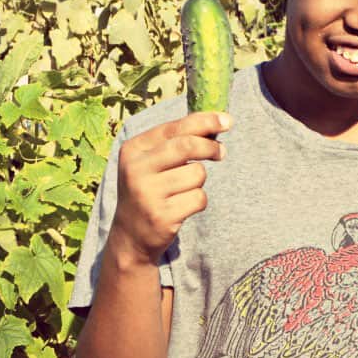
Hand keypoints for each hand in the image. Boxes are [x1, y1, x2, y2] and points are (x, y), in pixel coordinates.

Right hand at [110, 111, 231, 264]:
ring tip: (183, 190)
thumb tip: (218, 121)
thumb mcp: (151, 161)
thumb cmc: (149, 189)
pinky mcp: (162, 216)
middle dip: (211, 147)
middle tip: (221, 152)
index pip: (175, 127)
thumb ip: (177, 140)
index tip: (227, 121)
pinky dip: (198, 201)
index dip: (205, 122)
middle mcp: (136, 169)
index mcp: (133, 149)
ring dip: (199, 181)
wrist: (130, 236)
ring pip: (197, 173)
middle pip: (187, 146)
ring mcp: (148, 193)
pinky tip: (182, 207)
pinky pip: (199, 198)